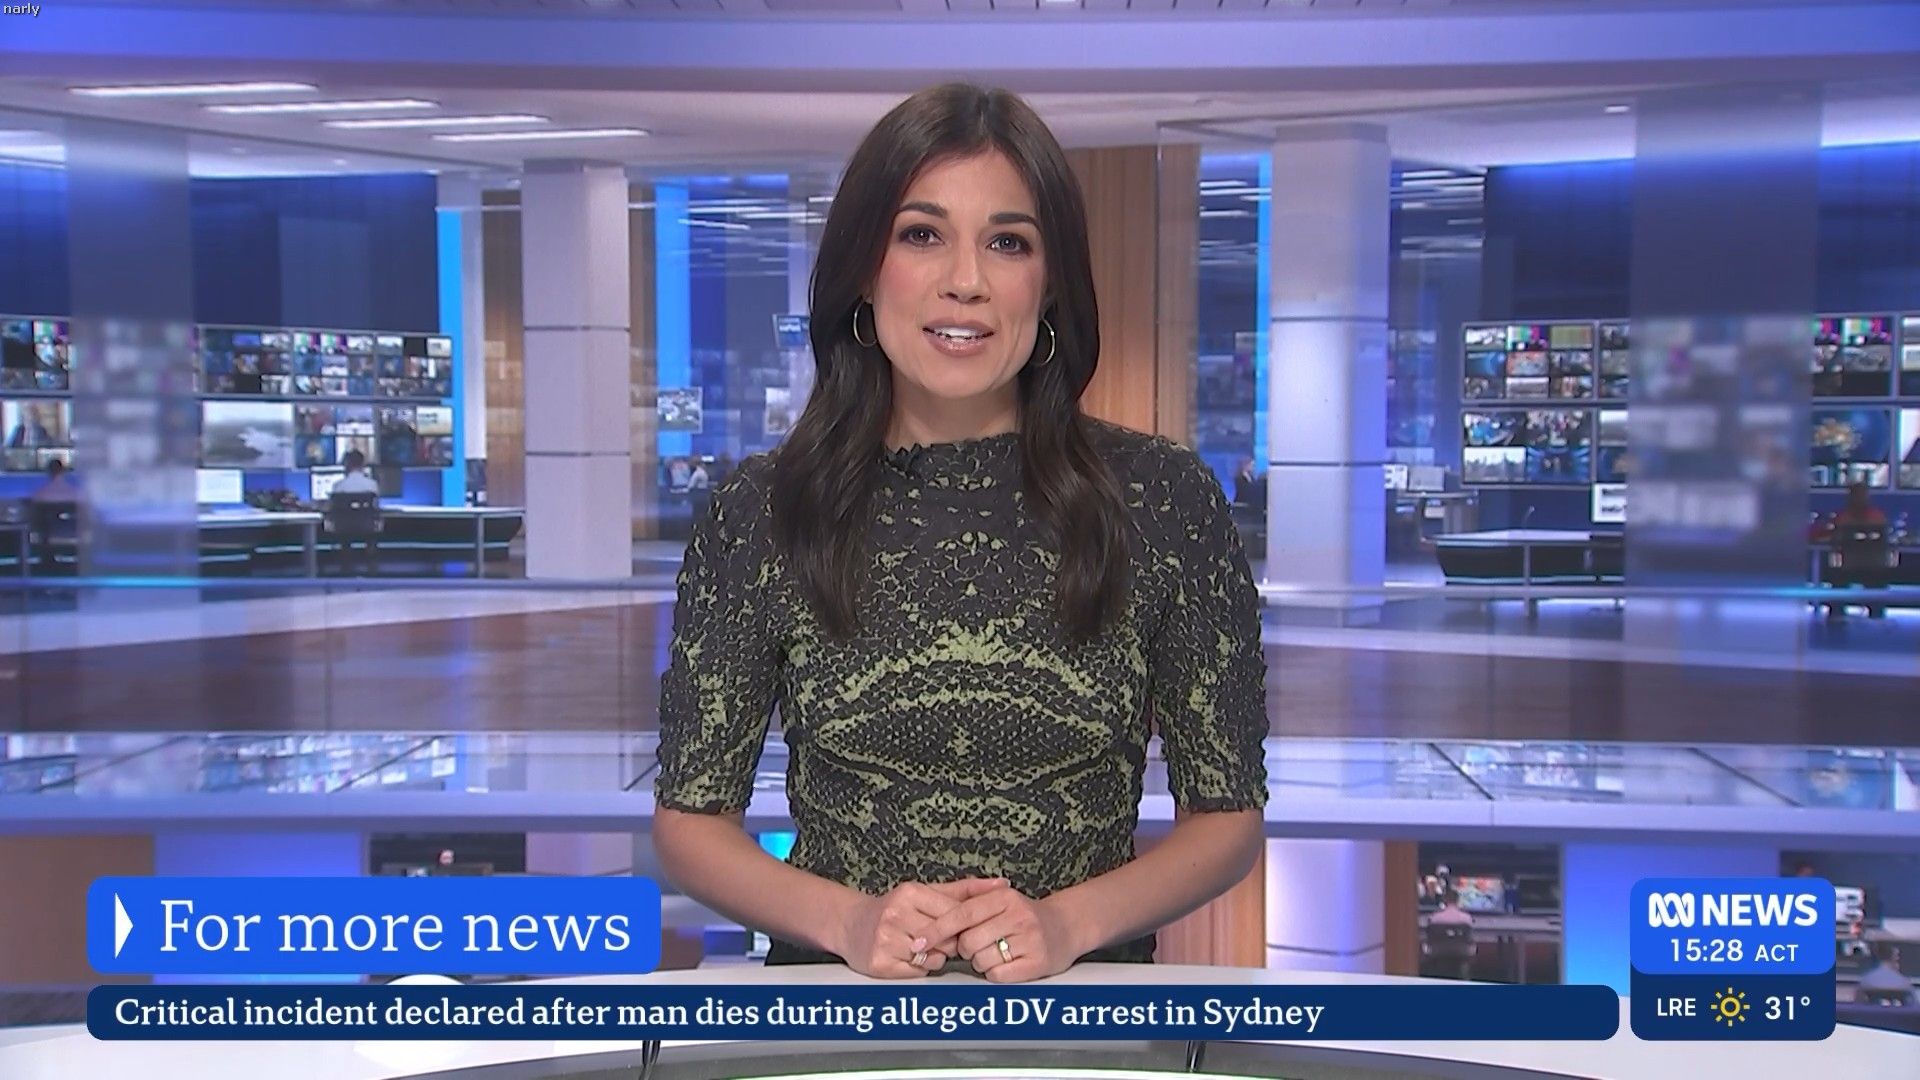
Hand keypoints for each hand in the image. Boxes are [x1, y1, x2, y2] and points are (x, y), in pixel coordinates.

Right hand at [835, 878, 1004, 978]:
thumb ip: (966, 890)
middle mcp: (896, 914)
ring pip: (934, 959)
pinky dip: (918, 969)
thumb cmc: (895, 909)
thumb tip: (1002, 884)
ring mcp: (886, 940)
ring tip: (918, 947)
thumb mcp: (926, 892)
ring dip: (933, 958)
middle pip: (946, 939)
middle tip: (934, 938)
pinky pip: (917, 973)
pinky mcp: (879, 964)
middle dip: (947, 943)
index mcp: (910, 893)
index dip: (960, 926)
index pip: (955, 915)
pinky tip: (906, 957)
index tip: (955, 927)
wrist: (850, 925)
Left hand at [918, 884, 1083, 982]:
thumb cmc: (1025, 916)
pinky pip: (998, 975)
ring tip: (996, 952)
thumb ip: (969, 907)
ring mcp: (1030, 939)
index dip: (937, 930)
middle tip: (977, 946)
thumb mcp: (1000, 900)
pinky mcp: (1037, 962)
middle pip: (968, 942)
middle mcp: (1018, 916)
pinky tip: (1006, 963)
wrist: (1066, 926)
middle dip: (965, 949)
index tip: (919, 941)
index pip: (961, 915)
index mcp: (1004, 897)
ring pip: (981, 961)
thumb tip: (932, 925)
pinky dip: (995, 973)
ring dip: (981, 962)